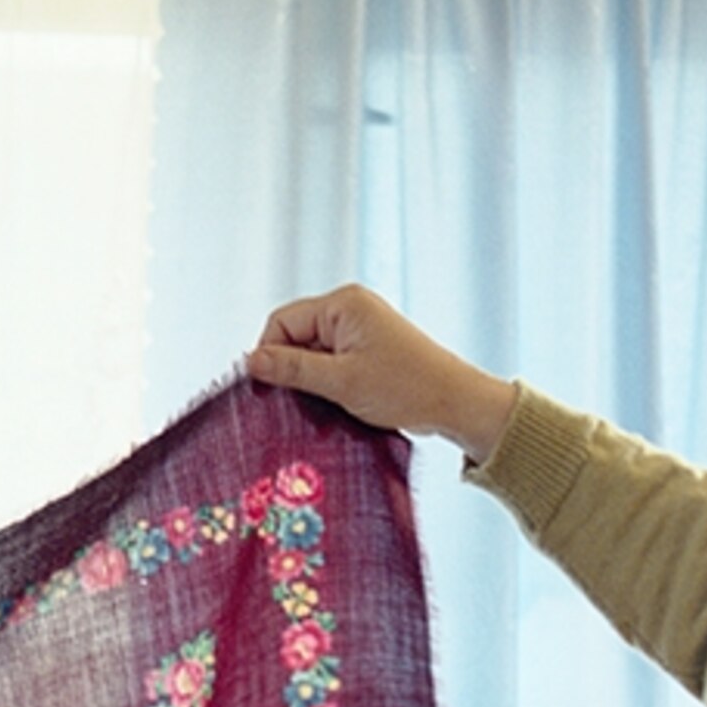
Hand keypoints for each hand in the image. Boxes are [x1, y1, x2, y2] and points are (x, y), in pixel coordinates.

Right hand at [245, 286, 518, 457]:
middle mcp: (350, 309)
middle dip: (292, 369)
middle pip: (294, 336)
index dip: (269, 355)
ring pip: (312, 353)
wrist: (455, 403)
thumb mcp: (341, 381)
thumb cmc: (407, 387)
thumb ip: (292, 369)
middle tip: (299, 402)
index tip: (269, 389)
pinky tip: (338, 403)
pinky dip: (328, 383)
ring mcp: (360, 328)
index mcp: (343, 304)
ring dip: (312, 380)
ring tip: (327, 403)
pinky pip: (331, 362)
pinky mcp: (368, 349)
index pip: (281, 322)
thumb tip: (251, 362)